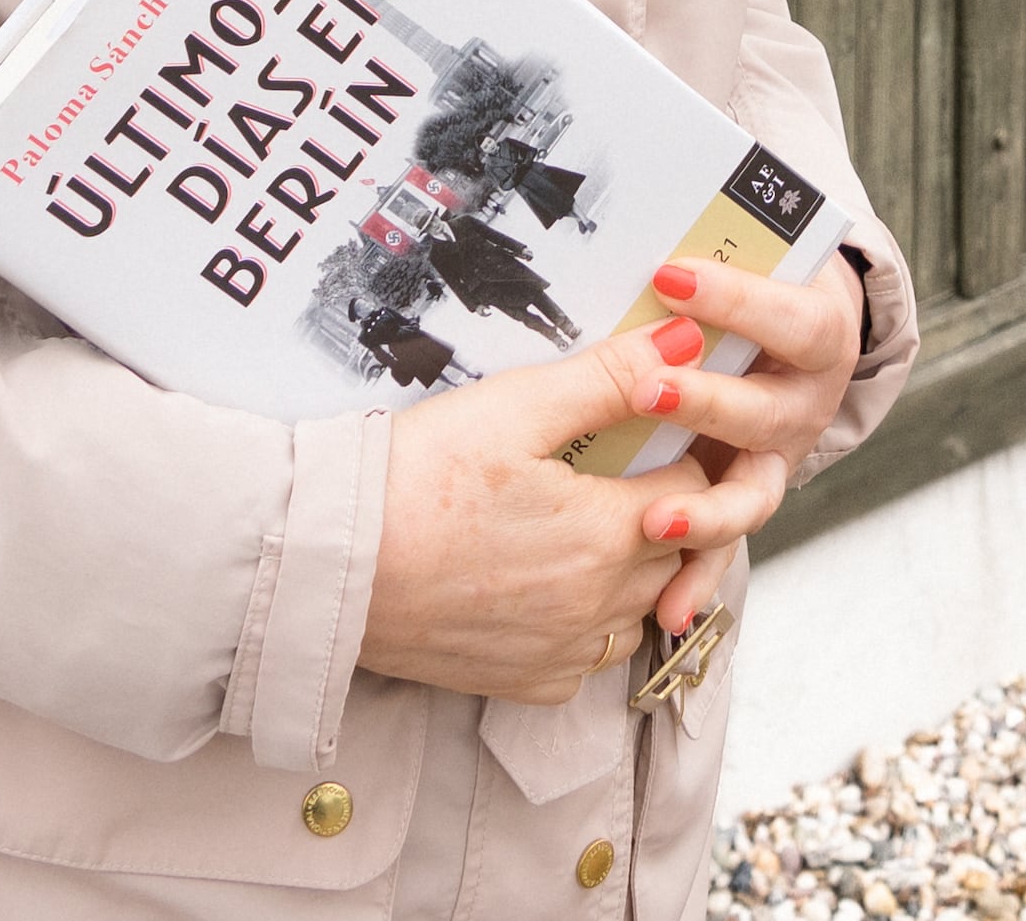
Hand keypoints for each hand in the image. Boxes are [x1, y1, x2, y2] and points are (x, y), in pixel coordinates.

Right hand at [357, 333, 742, 706]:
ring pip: (638, 613)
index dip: (677, 454)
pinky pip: (587, 660)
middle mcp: (597, 605)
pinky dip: (585, 627)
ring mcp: (562, 652)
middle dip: (663, 511)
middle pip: (674, 555)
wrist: (332, 564)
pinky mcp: (523, 683)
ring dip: (631, 574)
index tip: (648, 436)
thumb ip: (609, 376)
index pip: (694, 491)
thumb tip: (689, 342)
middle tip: (620, 474)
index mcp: (606, 533)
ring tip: (587, 529)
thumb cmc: (415, 479)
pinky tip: (550, 587)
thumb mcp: (515, 406)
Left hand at [611, 255, 861, 639]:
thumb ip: (705, 270)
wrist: (795, 337)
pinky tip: (665, 611)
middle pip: (766, 413)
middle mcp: (805, 405)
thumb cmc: (749, 292)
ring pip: (751, 496)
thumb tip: (649, 256)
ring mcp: (776, 462)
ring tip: (654, 518)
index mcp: (816, 336)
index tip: (670, 275)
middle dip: (706, 403)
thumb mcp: (745, 268)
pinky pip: (722, 551)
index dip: (736, 300)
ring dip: (703, 509)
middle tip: (647, 391)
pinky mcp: (744, 503)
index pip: (790, 319)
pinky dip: (694, 582)